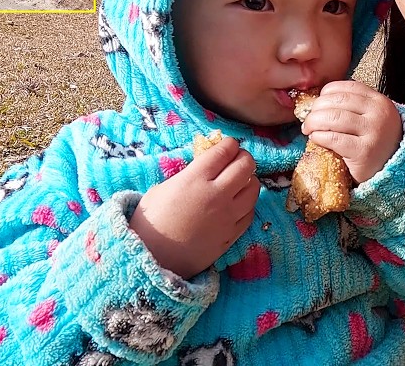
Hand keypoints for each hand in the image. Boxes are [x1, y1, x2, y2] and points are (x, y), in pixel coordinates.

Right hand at [128, 137, 258, 277]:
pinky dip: (247, 204)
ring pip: (254, 188)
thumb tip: (205, 169)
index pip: (224, 151)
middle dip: (244, 157)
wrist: (152, 259)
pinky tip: (239, 203)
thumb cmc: (150, 222)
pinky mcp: (232, 235)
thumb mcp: (162, 188)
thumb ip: (188, 175)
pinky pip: (250, 213)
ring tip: (241, 181)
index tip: (228, 145)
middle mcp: (217, 194)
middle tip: (237, 159)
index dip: (229, 144)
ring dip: (249, 180)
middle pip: (245, 166)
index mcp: (195, 178)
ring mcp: (228, 216)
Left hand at [300, 80, 402, 183]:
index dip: (327, 93)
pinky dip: (319, 137)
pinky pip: (333, 138)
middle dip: (316, 108)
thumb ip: (352, 106)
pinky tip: (315, 139)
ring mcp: (373, 132)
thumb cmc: (374, 143)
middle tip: (308, 119)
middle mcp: (379, 114)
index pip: (347, 87)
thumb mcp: (370, 118)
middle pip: (338, 101)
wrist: (390, 170)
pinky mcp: (364, 151)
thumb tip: (318, 100)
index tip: (318, 103)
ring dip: (314, 122)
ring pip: (334, 118)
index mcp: (379, 101)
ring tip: (308, 129)